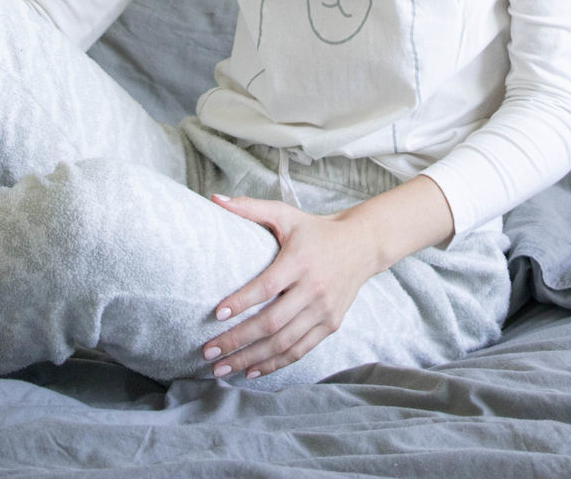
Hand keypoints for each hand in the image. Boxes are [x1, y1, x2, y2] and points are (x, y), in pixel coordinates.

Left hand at [203, 195, 376, 379]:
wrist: (361, 244)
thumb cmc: (315, 230)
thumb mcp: (286, 215)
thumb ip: (250, 208)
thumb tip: (215, 199)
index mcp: (300, 260)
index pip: (267, 286)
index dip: (242, 301)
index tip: (217, 314)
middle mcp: (314, 288)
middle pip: (272, 323)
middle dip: (237, 340)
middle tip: (208, 351)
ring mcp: (324, 310)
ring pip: (284, 343)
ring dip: (251, 359)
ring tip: (222, 369)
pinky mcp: (331, 324)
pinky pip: (300, 350)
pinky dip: (275, 364)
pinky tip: (251, 370)